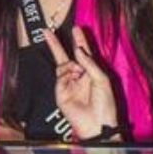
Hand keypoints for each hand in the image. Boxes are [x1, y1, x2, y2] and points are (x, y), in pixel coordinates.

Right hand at [45, 27, 118, 141]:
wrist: (97, 124)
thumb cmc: (105, 104)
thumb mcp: (102, 79)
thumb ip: (90, 63)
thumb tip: (77, 51)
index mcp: (91, 72)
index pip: (83, 53)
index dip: (79, 41)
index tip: (76, 28)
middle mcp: (78, 77)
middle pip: (65, 57)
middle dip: (55, 44)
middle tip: (47, 31)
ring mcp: (68, 84)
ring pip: (62, 66)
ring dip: (69, 64)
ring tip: (76, 71)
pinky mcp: (60, 93)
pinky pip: (60, 77)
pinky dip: (65, 74)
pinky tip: (72, 78)